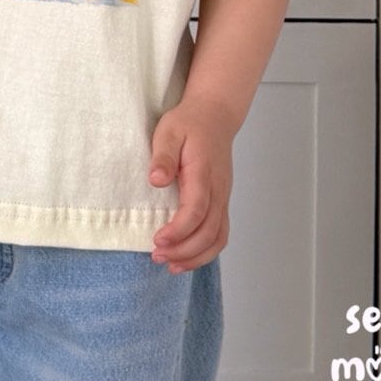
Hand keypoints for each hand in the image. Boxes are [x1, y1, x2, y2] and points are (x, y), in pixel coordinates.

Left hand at [148, 96, 234, 272]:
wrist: (215, 116)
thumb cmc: (189, 123)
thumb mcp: (169, 131)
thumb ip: (163, 155)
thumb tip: (156, 179)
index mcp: (203, 174)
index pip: (196, 210)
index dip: (178, 230)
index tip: (157, 239)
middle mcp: (218, 191)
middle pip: (208, 231)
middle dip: (183, 250)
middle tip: (156, 255)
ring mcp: (223, 198)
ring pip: (218, 238)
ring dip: (195, 257)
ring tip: (170, 264)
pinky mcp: (221, 203)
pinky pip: (220, 234)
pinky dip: (205, 252)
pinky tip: (186, 258)